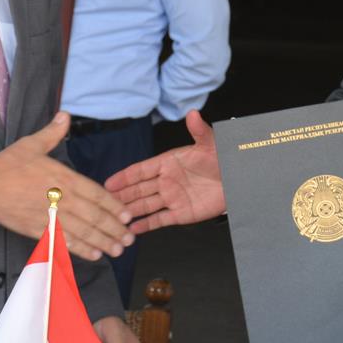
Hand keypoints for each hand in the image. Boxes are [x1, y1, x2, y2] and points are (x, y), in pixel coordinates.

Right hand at [0, 113, 132, 261]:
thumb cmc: (7, 165)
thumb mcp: (32, 144)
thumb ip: (52, 133)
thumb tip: (64, 116)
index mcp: (64, 178)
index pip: (97, 194)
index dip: (114, 206)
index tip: (127, 215)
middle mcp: (62, 199)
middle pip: (95, 216)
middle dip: (114, 229)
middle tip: (129, 238)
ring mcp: (52, 217)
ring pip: (84, 232)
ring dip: (103, 241)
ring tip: (117, 250)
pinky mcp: (39, 230)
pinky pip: (65, 242)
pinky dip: (80, 250)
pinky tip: (93, 255)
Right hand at [105, 111, 224, 234]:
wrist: (238, 179)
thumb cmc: (223, 158)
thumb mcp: (210, 144)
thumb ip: (199, 131)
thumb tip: (193, 114)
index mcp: (168, 163)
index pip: (141, 170)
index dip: (125, 177)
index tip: (109, 182)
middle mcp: (167, 181)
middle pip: (139, 190)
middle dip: (121, 196)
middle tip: (104, 203)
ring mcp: (172, 198)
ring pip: (145, 205)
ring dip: (130, 211)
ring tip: (114, 218)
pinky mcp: (181, 213)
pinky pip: (160, 219)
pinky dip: (146, 225)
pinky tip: (133, 229)